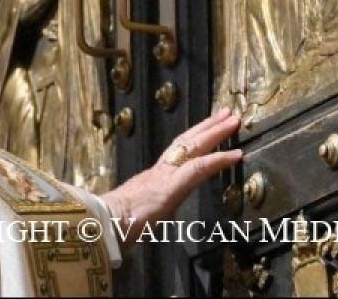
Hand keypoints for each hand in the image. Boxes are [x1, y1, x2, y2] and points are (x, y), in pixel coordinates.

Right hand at [100, 109, 242, 255]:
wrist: (102, 225)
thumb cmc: (113, 225)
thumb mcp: (133, 214)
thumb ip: (142, 209)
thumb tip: (141, 216)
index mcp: (152, 178)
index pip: (176, 152)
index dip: (193, 138)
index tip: (209, 127)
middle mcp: (160, 171)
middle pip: (186, 142)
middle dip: (207, 127)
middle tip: (227, 113)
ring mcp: (166, 176)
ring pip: (194, 147)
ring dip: (215, 133)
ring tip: (233, 121)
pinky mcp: (171, 186)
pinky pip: (199, 168)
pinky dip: (219, 159)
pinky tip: (235, 154)